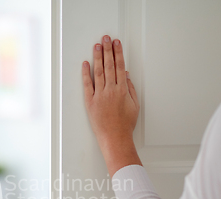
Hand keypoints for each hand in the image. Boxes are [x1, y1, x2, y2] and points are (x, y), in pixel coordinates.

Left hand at [82, 35, 141, 176]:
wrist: (115, 138)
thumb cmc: (125, 124)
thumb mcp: (135, 105)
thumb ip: (130, 88)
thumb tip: (126, 75)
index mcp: (123, 90)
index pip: (120, 66)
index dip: (118, 53)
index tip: (116, 43)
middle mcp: (111, 90)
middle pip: (109, 65)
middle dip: (107, 50)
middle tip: (105, 38)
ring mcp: (100, 95)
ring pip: (99, 72)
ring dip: (98, 57)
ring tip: (97, 45)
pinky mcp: (90, 102)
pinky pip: (87, 85)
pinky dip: (86, 74)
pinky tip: (85, 64)